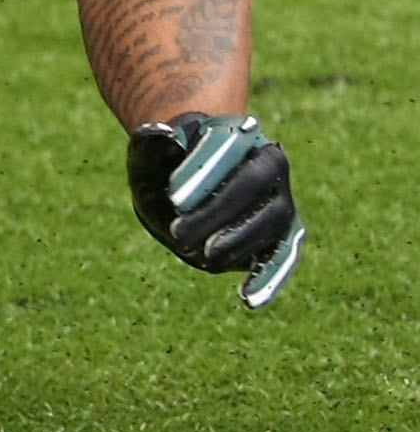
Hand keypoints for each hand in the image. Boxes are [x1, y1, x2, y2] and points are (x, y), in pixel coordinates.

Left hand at [128, 111, 303, 308]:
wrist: (185, 182)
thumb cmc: (165, 164)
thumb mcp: (148, 155)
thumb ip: (150, 145)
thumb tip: (158, 132)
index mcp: (239, 134)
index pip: (228, 150)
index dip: (204, 174)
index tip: (174, 198)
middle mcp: (269, 163)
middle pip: (254, 185)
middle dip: (218, 211)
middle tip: (179, 235)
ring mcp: (279, 199)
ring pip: (272, 220)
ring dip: (239, 241)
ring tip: (204, 257)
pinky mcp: (280, 233)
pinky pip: (282, 255)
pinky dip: (270, 277)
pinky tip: (250, 298)